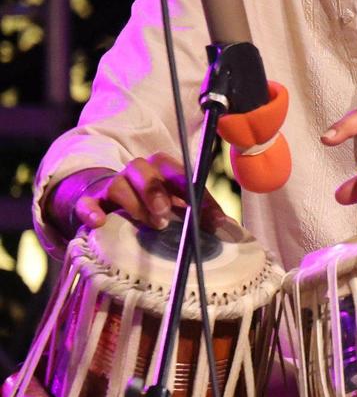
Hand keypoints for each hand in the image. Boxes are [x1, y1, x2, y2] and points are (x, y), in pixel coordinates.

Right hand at [62, 153, 230, 234]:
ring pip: (119, 184)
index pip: (183, 176)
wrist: (109, 206)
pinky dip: (91, 211)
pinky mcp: (90, 203)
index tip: (214, 222)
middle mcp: (138, 172)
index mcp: (164, 170)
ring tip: (151, 224)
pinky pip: (87, 203)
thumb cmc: (153, 206)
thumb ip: (200, 213)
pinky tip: (99, 223)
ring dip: (135, 203)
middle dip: (157, 190)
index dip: (199, 197)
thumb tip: (229, 227)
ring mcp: (112, 185)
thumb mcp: (178, 207)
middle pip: (146, 169)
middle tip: (166, 214)